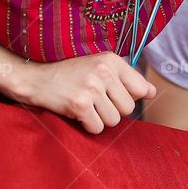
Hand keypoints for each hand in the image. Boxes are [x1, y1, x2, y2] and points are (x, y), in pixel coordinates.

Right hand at [14, 53, 155, 133]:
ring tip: (85, 106)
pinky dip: (88, 126)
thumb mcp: (99, 68)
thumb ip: (126, 79)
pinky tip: (77, 113)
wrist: (35, 79)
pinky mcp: (80, 104)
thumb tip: (152, 92)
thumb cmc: (70, 76)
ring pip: (114, 121)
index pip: (141, 89)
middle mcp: (103, 71)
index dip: (128, 98)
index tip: (112, 95)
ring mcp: (91, 87)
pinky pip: (98, 128)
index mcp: (111, 60)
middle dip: (113, 110)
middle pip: (128, 109)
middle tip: (94, 101)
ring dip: (100, 119)